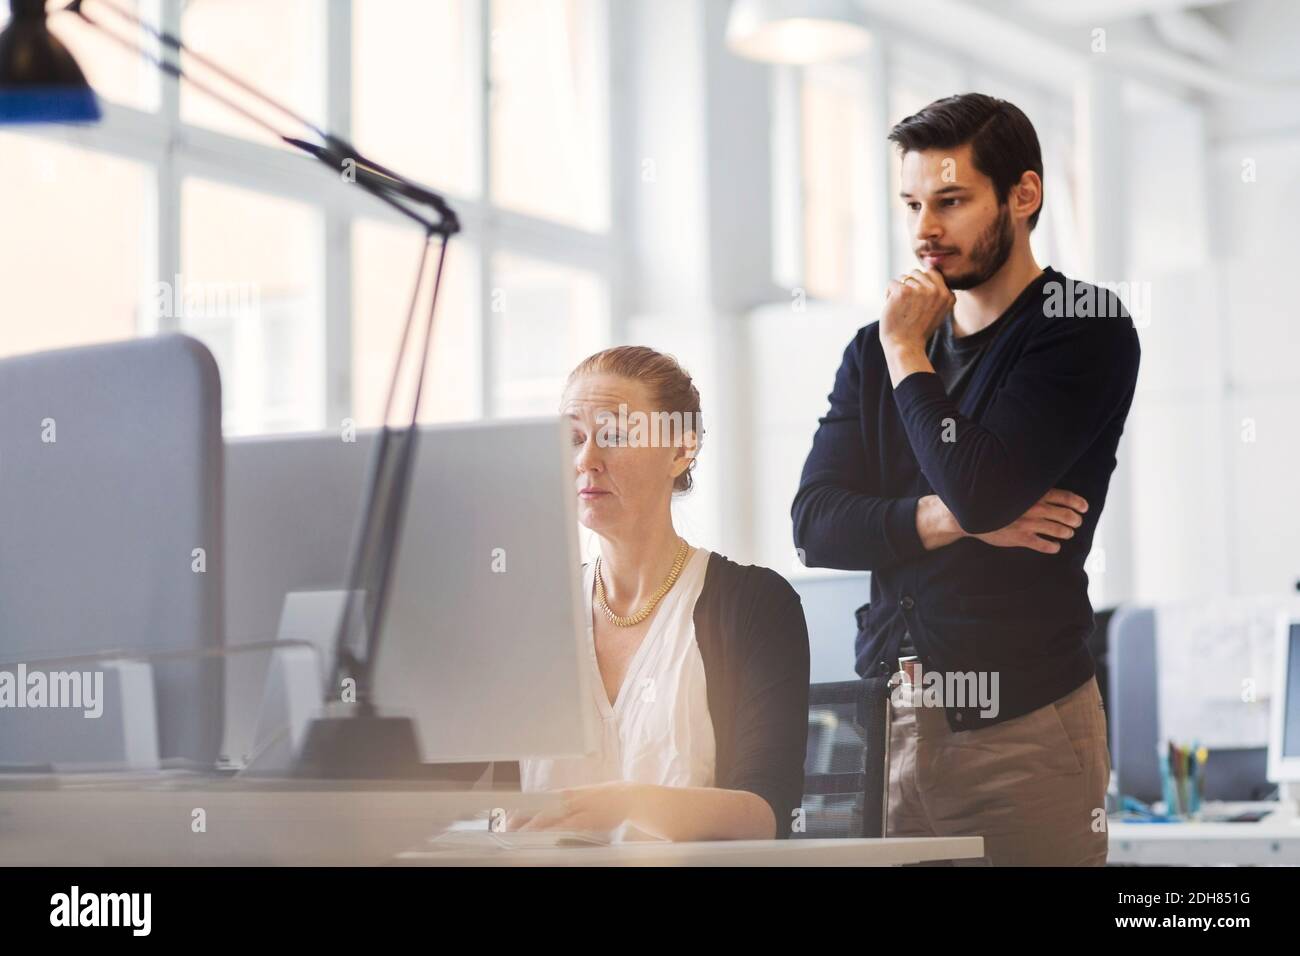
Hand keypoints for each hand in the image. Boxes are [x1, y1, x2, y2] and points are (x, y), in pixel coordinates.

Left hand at [507, 781, 642, 834]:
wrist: (626, 796)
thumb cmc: (601, 799)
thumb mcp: (579, 799)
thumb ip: (563, 807)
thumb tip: (544, 815)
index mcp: (563, 794)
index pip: (535, 801)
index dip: (519, 809)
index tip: (505, 818)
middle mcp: (566, 799)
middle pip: (537, 808)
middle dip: (520, 819)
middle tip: (505, 829)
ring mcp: (576, 808)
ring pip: (549, 816)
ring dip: (532, 826)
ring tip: (518, 834)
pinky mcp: (587, 818)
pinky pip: (567, 824)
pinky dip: (554, 829)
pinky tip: (545, 835)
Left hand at [880, 267, 954, 352]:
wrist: (905, 346)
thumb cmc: (917, 330)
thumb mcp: (936, 311)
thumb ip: (936, 291)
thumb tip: (929, 266)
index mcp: (948, 295)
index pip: (932, 272)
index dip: (920, 283)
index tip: (916, 302)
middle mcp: (937, 290)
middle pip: (916, 272)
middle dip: (908, 286)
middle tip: (908, 307)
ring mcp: (921, 290)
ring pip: (903, 278)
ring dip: (898, 291)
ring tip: (901, 310)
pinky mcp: (903, 291)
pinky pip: (891, 283)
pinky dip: (888, 295)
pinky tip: (893, 309)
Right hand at [972, 488, 1088, 553]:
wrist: (974, 515)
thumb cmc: (996, 503)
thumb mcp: (1014, 492)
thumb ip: (1032, 493)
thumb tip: (1050, 494)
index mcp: (1034, 494)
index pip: (1064, 496)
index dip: (1078, 503)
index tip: (1084, 507)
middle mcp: (1034, 508)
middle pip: (1065, 514)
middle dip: (1075, 520)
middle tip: (1076, 522)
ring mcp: (1028, 524)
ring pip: (1058, 530)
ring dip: (1066, 532)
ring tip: (1068, 533)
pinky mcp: (1021, 538)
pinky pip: (1044, 545)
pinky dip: (1053, 546)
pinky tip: (1055, 546)